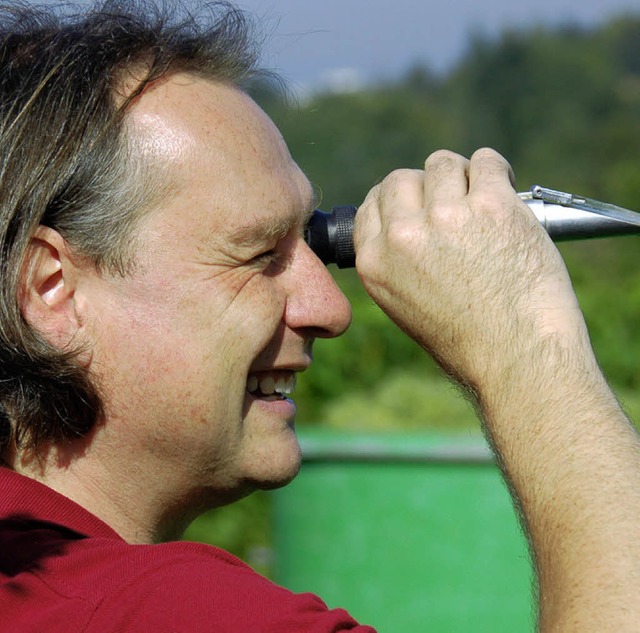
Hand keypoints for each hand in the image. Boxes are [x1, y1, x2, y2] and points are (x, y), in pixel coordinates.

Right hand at [354, 148, 589, 391]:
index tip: (418, 204)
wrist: (516, 358)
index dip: (397, 200)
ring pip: (443, 163)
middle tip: (452, 202)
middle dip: (425, 186)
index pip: (372, 204)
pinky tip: (505, 190)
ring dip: (462, 176)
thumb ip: (397, 260)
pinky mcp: (491, 205)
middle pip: (401, 179)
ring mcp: (445, 217)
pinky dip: (496, 170)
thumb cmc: (467, 341)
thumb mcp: (405, 306)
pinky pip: (486, 161)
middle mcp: (402, 236)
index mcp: (374, 262)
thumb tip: (411, 219)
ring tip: (482, 198)